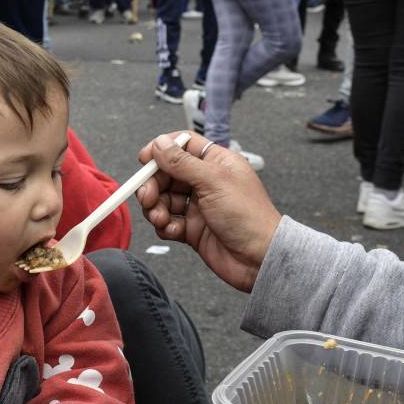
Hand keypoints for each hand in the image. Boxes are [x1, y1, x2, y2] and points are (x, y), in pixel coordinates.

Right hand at [135, 132, 282, 291]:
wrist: (258, 258)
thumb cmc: (249, 217)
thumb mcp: (213, 181)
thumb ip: (182, 162)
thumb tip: (160, 144)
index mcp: (216, 163)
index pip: (183, 146)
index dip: (162, 150)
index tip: (145, 160)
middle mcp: (206, 182)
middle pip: (167, 174)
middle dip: (153, 185)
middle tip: (149, 196)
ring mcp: (198, 207)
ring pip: (164, 200)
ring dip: (156, 208)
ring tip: (160, 218)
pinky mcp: (192, 229)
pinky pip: (168, 222)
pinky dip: (165, 226)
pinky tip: (173, 230)